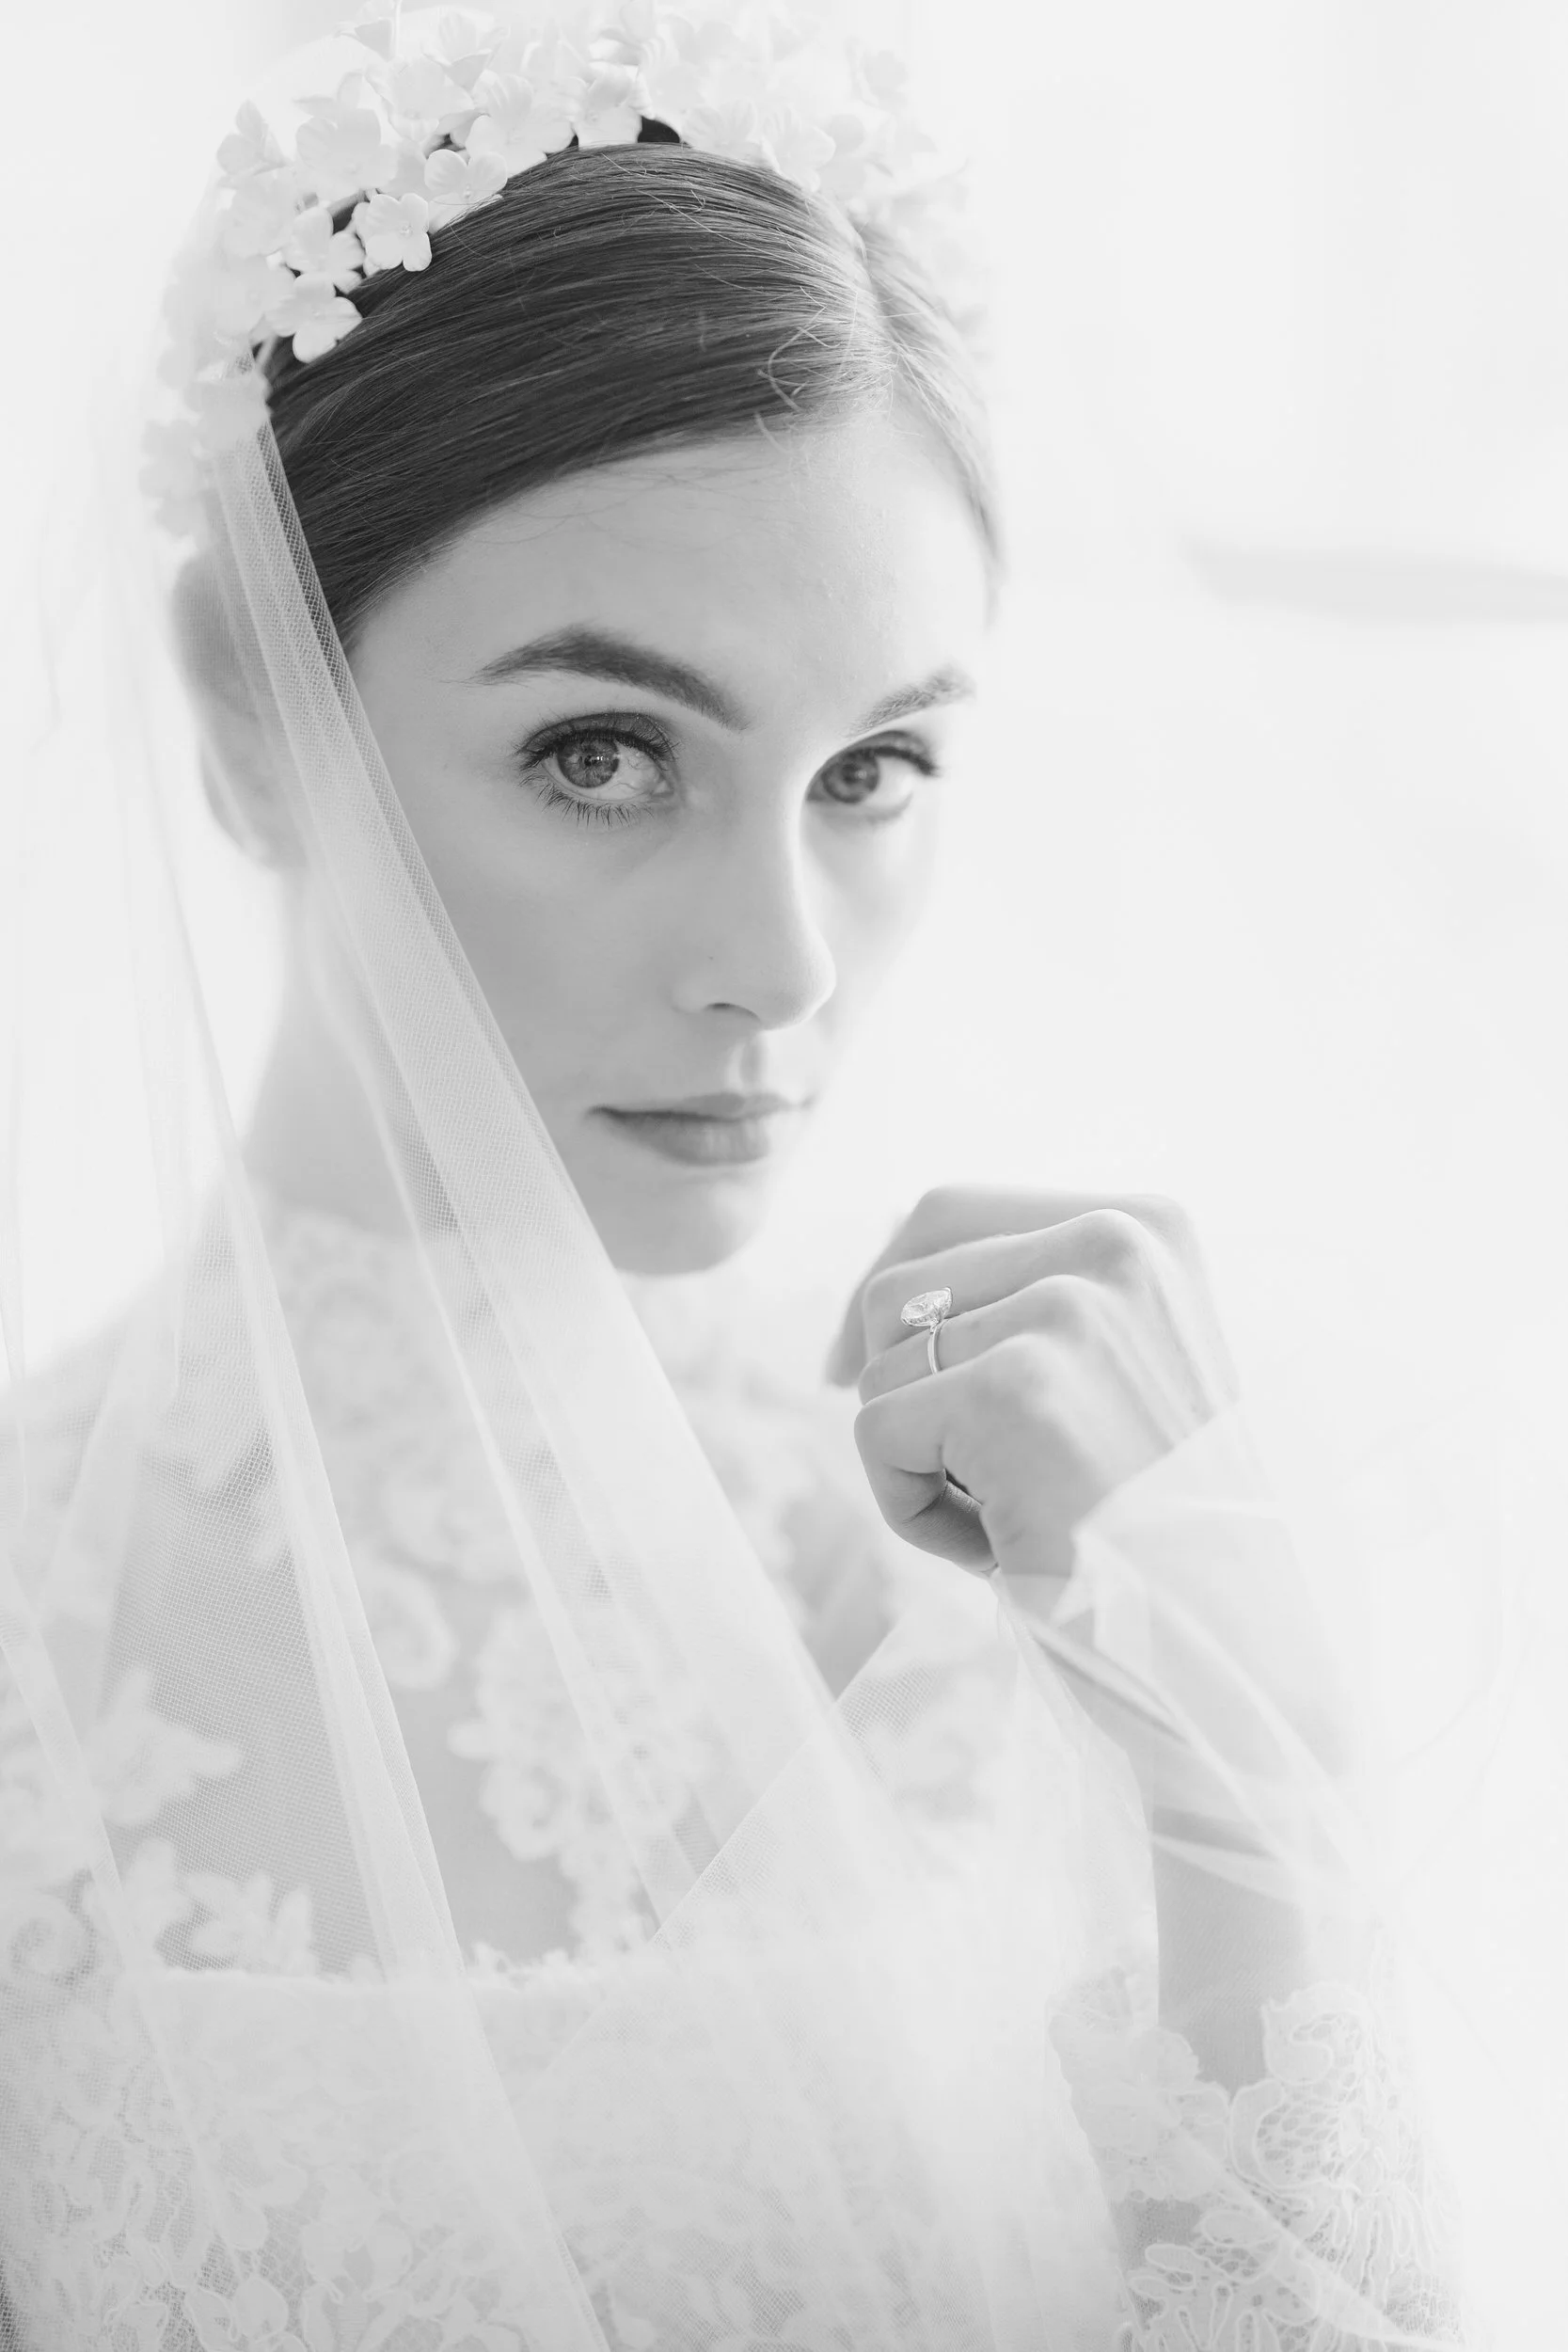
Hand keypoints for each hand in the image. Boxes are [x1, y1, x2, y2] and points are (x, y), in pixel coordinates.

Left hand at [834, 1188, 1355, 1814]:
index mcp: (1147, 1225)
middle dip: (897, 1387)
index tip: (852, 1362)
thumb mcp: (1121, 1368)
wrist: (1236, 1654)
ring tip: (1015, 1517)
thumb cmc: (1165, 1527)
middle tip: (966, 1479)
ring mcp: (1066, 1313)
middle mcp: (1113, 1244)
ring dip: (918, 1461)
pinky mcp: (1013, 1392)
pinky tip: (999, 1549)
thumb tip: (880, 1278)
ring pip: (880, 1368)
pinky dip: (910, 1511)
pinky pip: (876, 1434)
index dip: (882, 1291)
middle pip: (895, 1287)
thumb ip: (1030, 1299)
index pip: (946, 1210)